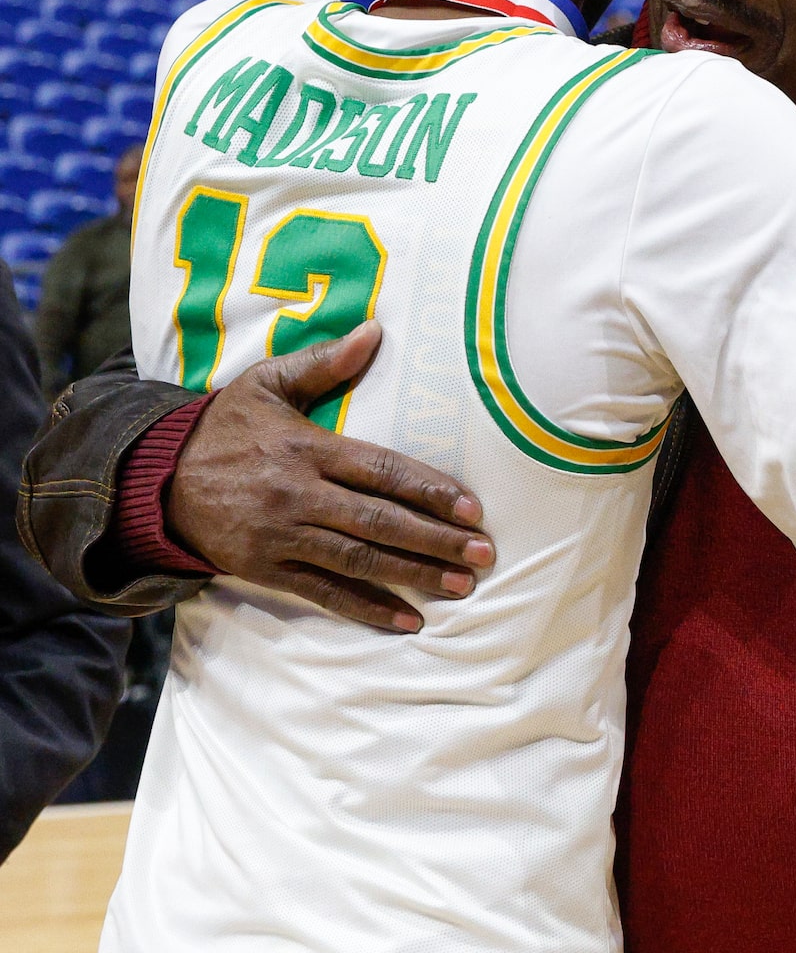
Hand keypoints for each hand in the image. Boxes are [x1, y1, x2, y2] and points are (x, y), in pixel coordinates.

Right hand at [166, 321, 492, 632]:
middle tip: (483, 553)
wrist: (155, 480)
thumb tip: (374, 331)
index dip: (428, 489)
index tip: (470, 506)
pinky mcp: (267, 569)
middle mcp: (298, 494)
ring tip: (462, 585)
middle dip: (435, 539)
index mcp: (306, 448)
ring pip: (359, 559)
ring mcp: (282, 536)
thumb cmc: (223, 427)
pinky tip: (409, 621)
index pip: (379, 470)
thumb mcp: (266, 384)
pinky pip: (325, 593)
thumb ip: (323, 362)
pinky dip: (368, 609)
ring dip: (414, 575)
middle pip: (378, 521)